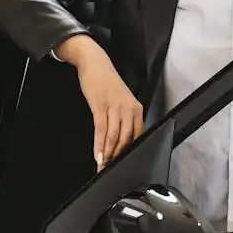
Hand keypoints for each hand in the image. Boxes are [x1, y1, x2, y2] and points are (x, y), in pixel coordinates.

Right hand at [56, 35, 143, 170]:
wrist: (95, 63)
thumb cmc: (107, 83)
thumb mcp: (121, 100)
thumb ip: (123, 118)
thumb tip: (120, 140)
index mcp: (136, 108)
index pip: (137, 135)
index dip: (129, 152)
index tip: (123, 164)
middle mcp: (128, 108)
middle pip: (126, 139)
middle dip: (117, 157)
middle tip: (110, 169)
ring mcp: (115, 107)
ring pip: (114, 137)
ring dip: (107, 155)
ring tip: (102, 166)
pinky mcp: (100, 106)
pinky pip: (101, 130)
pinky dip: (99, 145)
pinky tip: (97, 155)